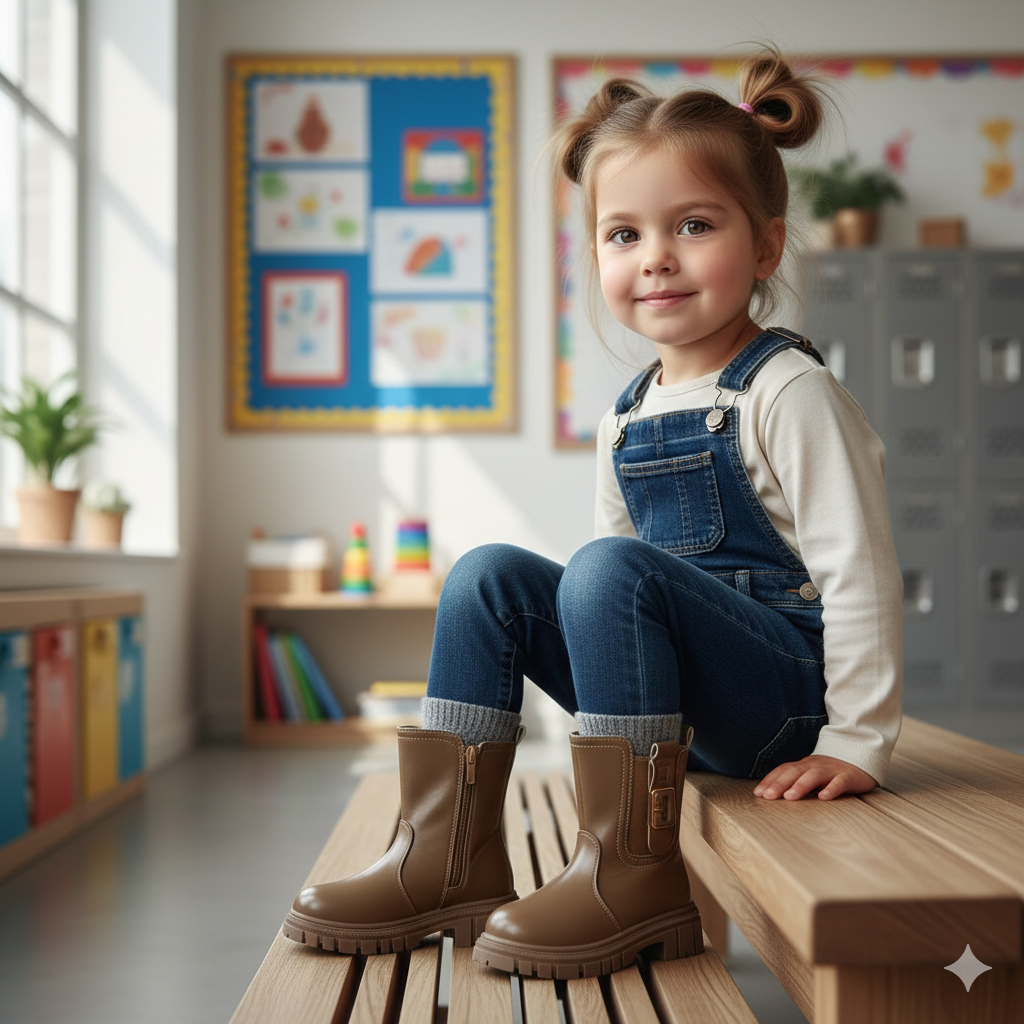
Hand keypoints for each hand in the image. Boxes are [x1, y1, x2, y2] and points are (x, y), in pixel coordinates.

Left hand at [752, 755, 876, 800]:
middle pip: (794, 772)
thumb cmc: (830, 771)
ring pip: (814, 775)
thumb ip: (794, 781)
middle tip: (768, 797)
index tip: (758, 793)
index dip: (770, 780)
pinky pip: (840, 782)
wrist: (860, 758)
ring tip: (790, 797)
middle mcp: (815, 765)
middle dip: (779, 784)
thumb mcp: (810, 774)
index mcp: (804, 765)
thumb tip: (771, 794)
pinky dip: (832, 788)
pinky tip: (824, 797)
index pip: (783, 770)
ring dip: (801, 785)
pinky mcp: (849, 776)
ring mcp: (831, 770)